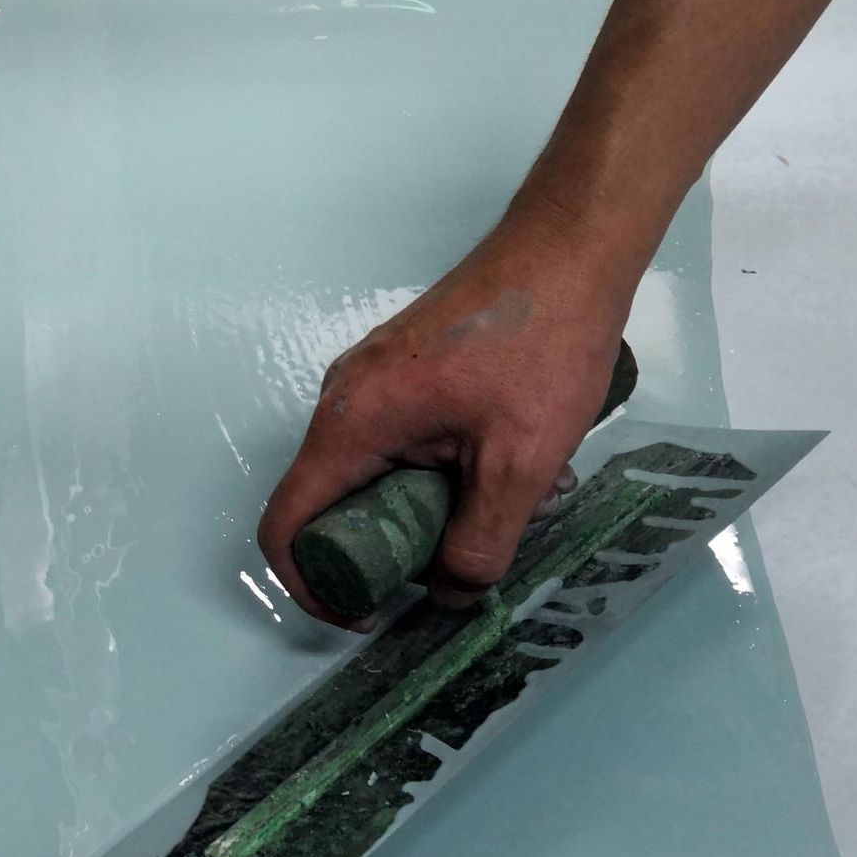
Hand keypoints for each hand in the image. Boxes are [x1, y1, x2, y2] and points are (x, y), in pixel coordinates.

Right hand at [258, 218, 635, 627]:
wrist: (570, 245)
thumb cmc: (542, 341)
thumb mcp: (519, 463)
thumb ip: (479, 542)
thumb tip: (449, 593)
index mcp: (351, 424)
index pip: (286, 525)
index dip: (310, 585)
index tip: (364, 611)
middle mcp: (343, 401)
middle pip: (326, 506)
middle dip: (380, 551)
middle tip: (448, 565)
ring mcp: (369, 381)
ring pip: (368, 475)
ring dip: (417, 511)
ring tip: (491, 512)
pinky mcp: (400, 371)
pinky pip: (393, 443)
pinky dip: (431, 474)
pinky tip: (498, 470)